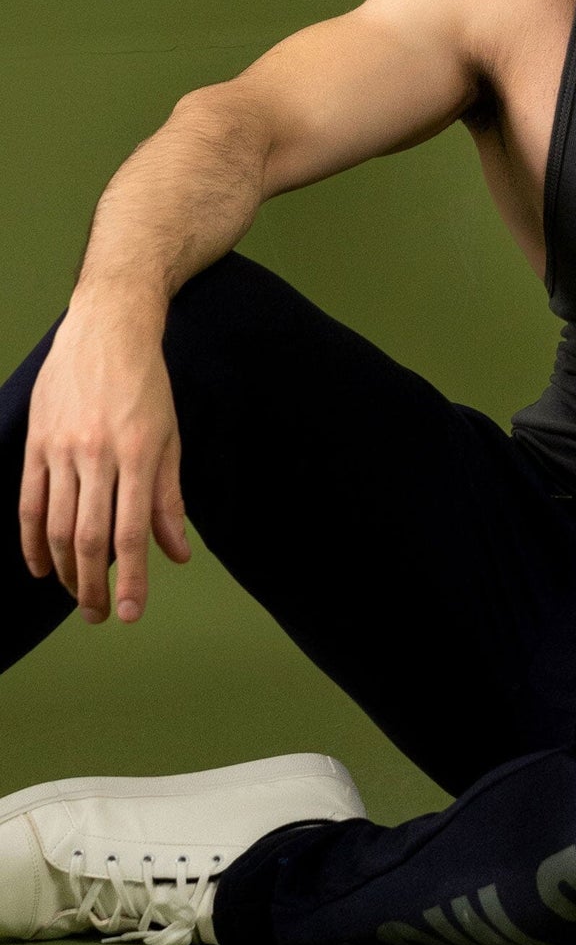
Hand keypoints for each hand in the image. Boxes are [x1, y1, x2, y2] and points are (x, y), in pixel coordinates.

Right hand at [18, 296, 190, 625]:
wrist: (107, 328)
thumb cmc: (147, 385)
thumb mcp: (171, 438)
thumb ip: (170, 500)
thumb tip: (176, 554)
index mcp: (139, 456)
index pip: (131, 533)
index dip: (132, 580)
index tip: (131, 614)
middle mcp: (97, 455)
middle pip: (89, 538)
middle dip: (92, 586)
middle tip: (99, 616)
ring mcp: (61, 448)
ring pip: (57, 526)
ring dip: (64, 569)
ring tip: (75, 594)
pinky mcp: (36, 442)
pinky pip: (29, 501)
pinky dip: (32, 540)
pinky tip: (40, 565)